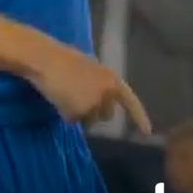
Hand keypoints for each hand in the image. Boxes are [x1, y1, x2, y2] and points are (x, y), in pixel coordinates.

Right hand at [31, 44, 150, 132]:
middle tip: (77, 96)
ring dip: (78, 113)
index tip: (147, 133)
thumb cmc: (64, 59)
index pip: (130, 101)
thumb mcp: (91, 69)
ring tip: (66, 95)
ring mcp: (93, 103)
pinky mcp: (78, 112)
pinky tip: (58, 98)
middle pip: (106, 116)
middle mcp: (107, 93)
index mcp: (112, 79)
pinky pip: (72, 121)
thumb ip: (101, 84)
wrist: (45, 59)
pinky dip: (65, 114)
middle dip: (94, 112)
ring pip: (88, 121)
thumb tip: (102, 99)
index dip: (139, 118)